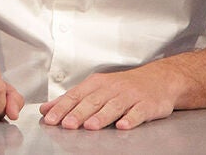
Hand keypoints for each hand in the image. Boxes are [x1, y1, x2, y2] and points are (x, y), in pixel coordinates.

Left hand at [39, 64, 178, 129]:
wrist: (159, 80)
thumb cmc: (123, 86)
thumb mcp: (95, 88)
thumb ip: (71, 99)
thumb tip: (46, 109)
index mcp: (96, 84)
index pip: (75, 95)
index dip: (62, 107)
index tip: (50, 119)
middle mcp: (112, 88)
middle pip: (92, 101)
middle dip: (78, 113)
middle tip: (67, 124)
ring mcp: (130, 96)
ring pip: (113, 106)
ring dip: (101, 117)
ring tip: (90, 126)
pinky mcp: (147, 105)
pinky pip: (138, 112)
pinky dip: (130, 119)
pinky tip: (122, 125)